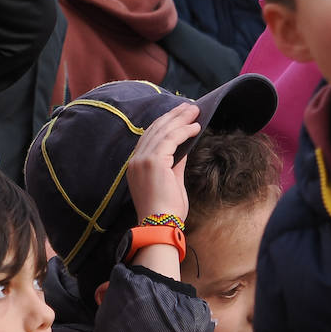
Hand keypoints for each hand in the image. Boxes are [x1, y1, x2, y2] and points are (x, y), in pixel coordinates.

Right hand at [126, 103, 198, 225]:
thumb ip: (175, 163)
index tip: (179, 115)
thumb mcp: (172, 182)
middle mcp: (136, 159)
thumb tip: (184, 147)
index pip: (150, 136)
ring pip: (163, 131)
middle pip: (155, 129)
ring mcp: (142, 159)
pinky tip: (195, 127)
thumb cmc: (166, 210)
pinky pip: (170, 139)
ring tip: (194, 111)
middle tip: (189, 106)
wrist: (160, 225)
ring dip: (180, 119)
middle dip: (173, 116)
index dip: (165, 123)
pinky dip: (183, 131)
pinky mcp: (153, 161)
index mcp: (136, 164)